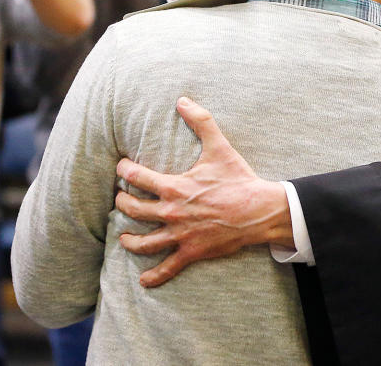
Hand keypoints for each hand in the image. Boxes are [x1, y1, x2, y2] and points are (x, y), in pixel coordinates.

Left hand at [115, 96, 291, 287]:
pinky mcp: (192, 252)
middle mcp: (171, 213)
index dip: (124, 171)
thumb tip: (183, 99)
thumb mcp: (219, 147)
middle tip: (120, 198)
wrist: (259, 210)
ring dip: (129, 240)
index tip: (121, 167)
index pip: (136, 178)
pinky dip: (154, 276)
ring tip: (123, 237)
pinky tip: (144, 281)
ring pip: (144, 242)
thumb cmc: (238, 178)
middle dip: (122, 202)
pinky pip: (168, 267)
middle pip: (133, 209)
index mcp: (174, 186)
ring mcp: (180, 235)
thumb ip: (200, 121)